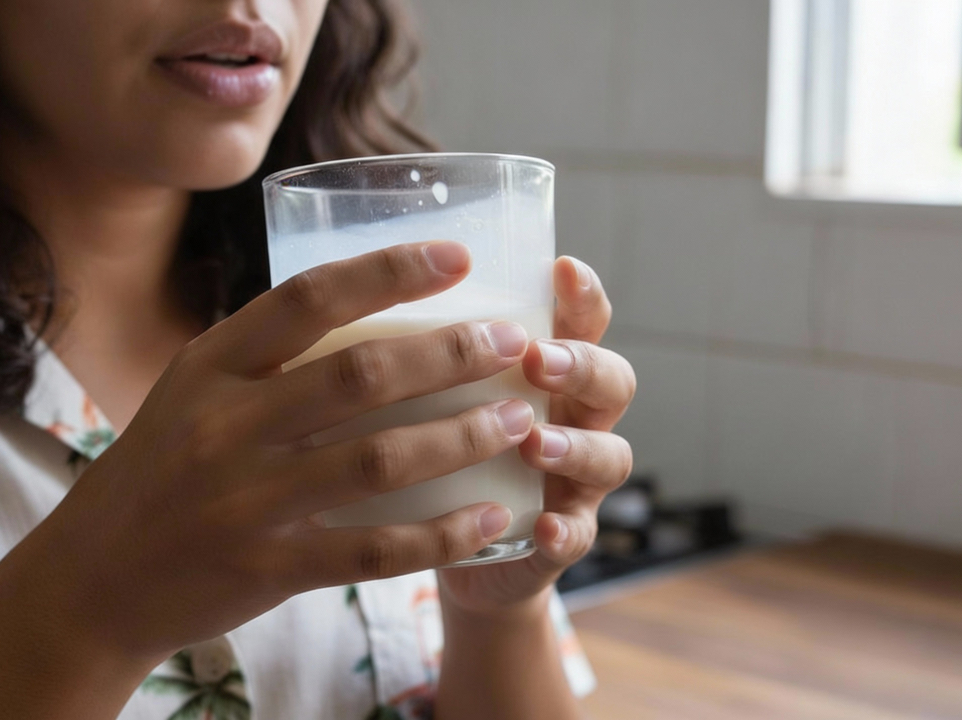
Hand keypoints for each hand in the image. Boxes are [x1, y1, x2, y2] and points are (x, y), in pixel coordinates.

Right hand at [38, 241, 533, 661]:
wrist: (92, 579)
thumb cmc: (158, 471)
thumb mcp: (190, 392)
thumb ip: (266, 357)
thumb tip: (368, 308)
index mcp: (210, 366)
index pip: (307, 297)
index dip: (389, 270)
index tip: (458, 255)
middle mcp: (226, 426)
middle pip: (360, 376)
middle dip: (451, 353)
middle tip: (514, 342)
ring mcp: (246, 502)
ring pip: (379, 460)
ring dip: (461, 436)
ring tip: (519, 419)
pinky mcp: (267, 569)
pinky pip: (373, 549)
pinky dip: (440, 533)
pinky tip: (490, 517)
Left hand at [438, 257, 634, 615]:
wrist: (454, 552)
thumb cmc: (437, 450)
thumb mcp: (430, 394)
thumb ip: (419, 351)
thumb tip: (351, 284)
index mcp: (548, 372)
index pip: (582, 320)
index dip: (582, 294)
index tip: (562, 268)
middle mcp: (576, 419)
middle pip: (611, 380)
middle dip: (580, 365)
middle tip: (533, 360)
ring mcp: (576, 482)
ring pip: (610, 456)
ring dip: (576, 446)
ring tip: (535, 442)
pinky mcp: (559, 540)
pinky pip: (576, 537)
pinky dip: (564, 532)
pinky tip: (543, 527)